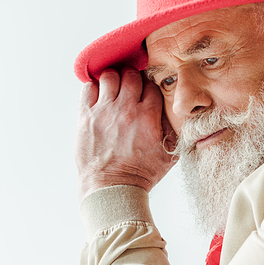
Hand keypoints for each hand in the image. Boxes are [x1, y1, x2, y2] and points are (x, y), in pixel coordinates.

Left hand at [75, 68, 176, 200]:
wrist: (112, 189)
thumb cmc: (140, 175)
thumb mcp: (168, 156)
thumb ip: (174, 132)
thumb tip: (177, 115)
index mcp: (148, 117)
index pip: (152, 86)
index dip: (150, 88)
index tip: (147, 95)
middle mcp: (126, 109)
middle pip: (131, 75)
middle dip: (133, 80)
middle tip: (131, 91)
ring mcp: (104, 111)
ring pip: (110, 76)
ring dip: (114, 81)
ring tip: (114, 93)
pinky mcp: (86, 116)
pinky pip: (88, 88)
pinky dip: (94, 89)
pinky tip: (99, 99)